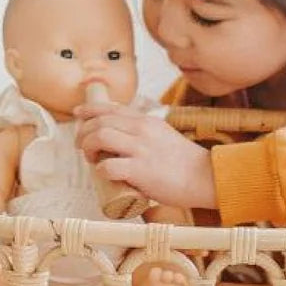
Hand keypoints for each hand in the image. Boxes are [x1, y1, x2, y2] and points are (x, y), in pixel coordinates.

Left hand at [74, 101, 216, 209]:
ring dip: (88, 147)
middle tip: (81, 146)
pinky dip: (101, 170)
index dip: (90, 109)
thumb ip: (145, 135)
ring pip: (100, 137)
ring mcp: (141, 149)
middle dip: (83, 133)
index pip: (112, 108)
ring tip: (90, 159)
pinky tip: (104, 175)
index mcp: (147, 121)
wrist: (207, 177)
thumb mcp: (163, 137)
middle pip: (100, 121)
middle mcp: (142, 130)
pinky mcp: (141, 170)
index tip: (78, 113)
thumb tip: (123, 141)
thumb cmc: (184, 163)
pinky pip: (109, 166)